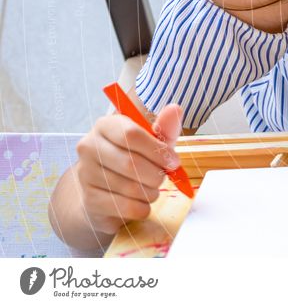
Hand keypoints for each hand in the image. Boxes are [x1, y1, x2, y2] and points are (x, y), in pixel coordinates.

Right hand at [74, 104, 182, 235]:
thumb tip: (175, 108)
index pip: (132, 134)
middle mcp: (89, 146)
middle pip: (131, 163)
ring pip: (130, 188)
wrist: (107, 190)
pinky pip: (125, 207)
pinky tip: (142, 202)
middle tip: (162, 177)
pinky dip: (142, 207)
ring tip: (151, 189)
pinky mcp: (88, 200)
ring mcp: (85, 174)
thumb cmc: (135, 158)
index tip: (173, 161)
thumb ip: (166, 127)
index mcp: (105, 125)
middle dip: (156, 174)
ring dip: (151, 192)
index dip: (158, 150)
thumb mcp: (153, 141)